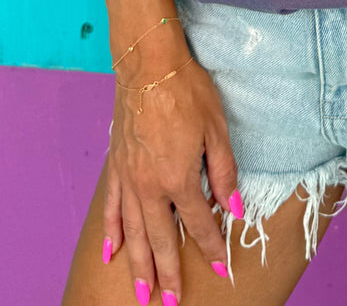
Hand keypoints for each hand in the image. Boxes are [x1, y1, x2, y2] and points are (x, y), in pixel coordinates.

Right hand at [102, 54, 240, 303]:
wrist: (148, 64)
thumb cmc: (187, 91)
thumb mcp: (217, 129)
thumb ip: (224, 173)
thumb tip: (234, 209)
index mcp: (179, 178)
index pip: (199, 224)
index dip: (211, 248)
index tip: (219, 270)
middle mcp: (151, 186)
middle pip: (161, 239)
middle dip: (168, 273)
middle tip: (171, 302)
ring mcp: (130, 178)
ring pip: (134, 233)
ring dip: (138, 265)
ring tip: (142, 293)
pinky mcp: (117, 166)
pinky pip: (114, 208)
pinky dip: (113, 232)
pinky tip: (112, 251)